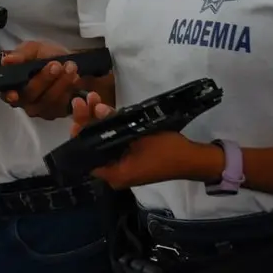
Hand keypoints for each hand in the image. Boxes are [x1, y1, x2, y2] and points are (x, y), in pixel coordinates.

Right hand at [0, 41, 83, 119]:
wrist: (68, 62)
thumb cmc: (46, 56)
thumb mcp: (33, 49)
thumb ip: (20, 55)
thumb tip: (7, 61)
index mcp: (12, 85)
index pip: (6, 94)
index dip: (9, 95)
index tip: (15, 93)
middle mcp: (24, 101)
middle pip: (30, 96)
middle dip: (44, 79)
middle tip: (55, 65)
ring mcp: (41, 109)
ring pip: (48, 101)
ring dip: (61, 83)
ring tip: (70, 67)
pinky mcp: (57, 112)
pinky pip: (63, 105)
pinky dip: (70, 90)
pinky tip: (75, 78)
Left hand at [68, 92, 224, 188]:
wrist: (193, 159)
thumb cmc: (167, 150)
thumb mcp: (139, 136)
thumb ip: (114, 125)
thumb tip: (97, 111)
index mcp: (112, 173)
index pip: (84, 153)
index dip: (79, 131)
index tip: (78, 111)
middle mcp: (113, 172)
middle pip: (91, 144)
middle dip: (87, 119)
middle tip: (83, 99)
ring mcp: (121, 164)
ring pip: (101, 139)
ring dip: (97, 119)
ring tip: (95, 98)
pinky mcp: (129, 156)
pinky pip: (112, 140)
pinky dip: (109, 125)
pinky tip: (106, 108)